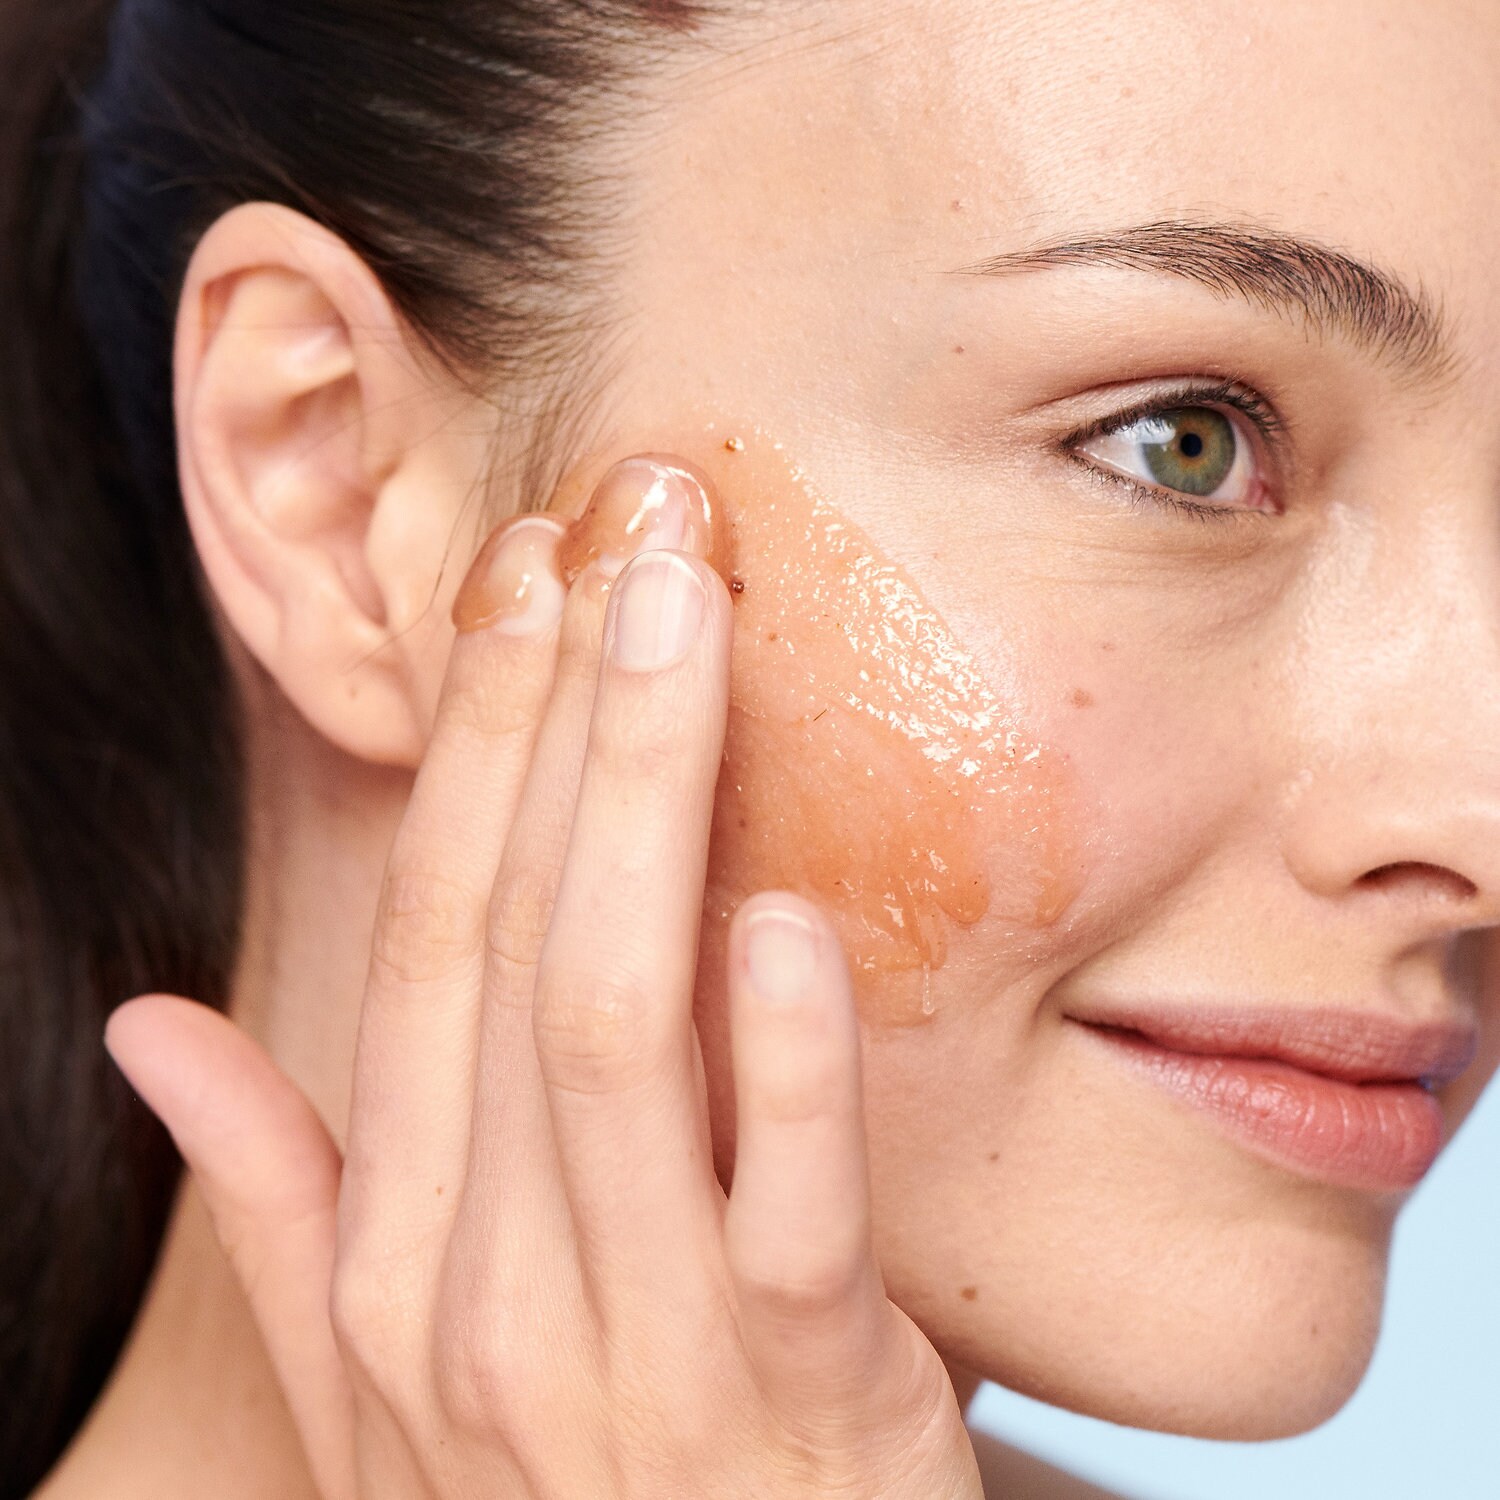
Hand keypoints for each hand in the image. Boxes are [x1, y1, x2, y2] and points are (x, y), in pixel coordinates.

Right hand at [105, 486, 983, 1499]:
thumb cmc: (576, 1498)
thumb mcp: (393, 1376)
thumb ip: (292, 1204)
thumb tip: (154, 1039)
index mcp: (406, 1256)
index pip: (419, 944)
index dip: (465, 747)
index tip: (512, 580)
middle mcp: (492, 1290)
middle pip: (510, 943)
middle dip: (556, 712)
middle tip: (615, 520)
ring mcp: (638, 1353)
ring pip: (616, 1032)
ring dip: (643, 803)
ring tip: (683, 614)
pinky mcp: (802, 1407)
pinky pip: (786, 1213)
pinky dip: (780, 1063)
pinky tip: (777, 911)